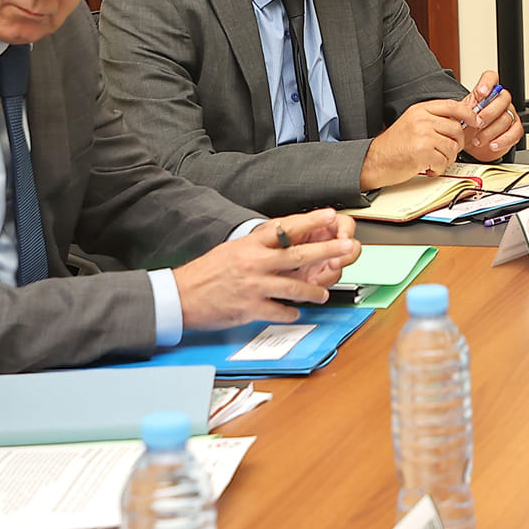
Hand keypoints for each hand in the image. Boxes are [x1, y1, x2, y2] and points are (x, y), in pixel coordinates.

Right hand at [173, 211, 359, 330]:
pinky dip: (290, 313)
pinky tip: (296, 313)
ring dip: (313, 291)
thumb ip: (258, 246)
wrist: (180, 295)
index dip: (310, 221)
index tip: (331, 215)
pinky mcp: (249, 308)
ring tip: (323, 293)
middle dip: (327, 251)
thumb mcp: (232, 249)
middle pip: (298, 255)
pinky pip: (279, 311)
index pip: (285, 228)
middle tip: (348, 247)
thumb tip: (282, 240)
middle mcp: (254, 263)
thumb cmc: (206, 272)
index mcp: (249, 244)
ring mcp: (253, 286)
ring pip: (293, 287)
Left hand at [273, 209, 357, 288]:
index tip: (343, 237)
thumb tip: (323, 218)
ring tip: (312, 279)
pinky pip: (325, 284)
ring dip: (328, 276)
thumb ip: (301, 222)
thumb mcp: (284, 226)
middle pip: (350, 249)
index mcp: (323, 226)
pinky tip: (307, 285)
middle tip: (334, 264)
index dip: (346, 231)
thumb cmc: (274, 239)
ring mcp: (324, 262)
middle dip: (345, 257)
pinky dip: (318, 286)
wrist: (261, 260)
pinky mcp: (318, 279)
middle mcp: (327, 244)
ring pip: (338, 270)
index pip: (345, 224)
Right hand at [360, 99, 472, 188]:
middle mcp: (422, 120)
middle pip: (456, 129)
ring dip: (446, 159)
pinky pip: (444, 162)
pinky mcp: (422, 152)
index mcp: (420, 110)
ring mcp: (422, 135)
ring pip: (452, 147)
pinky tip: (427, 168)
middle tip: (445, 152)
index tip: (475, 122)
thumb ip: (432, 119)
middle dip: (456, 144)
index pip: (452, 106)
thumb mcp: (412, 123)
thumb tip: (458, 122)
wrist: (374, 161)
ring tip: (433, 161)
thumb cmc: (393, 146)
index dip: (468, 114)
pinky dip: (438, 169)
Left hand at [459, 71, 523, 160]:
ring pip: (507, 117)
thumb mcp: (459, 117)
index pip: (491, 78)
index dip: (488, 83)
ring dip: (490, 131)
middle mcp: (499, 101)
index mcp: (485, 94)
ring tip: (478, 140)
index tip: (481, 93)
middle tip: (477, 123)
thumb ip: (462, 110)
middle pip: (503, 98)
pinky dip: (503, 140)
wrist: (471, 145)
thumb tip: (462, 109)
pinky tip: (492, 144)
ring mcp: (509, 114)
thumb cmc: (466, 127)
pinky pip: (515, 132)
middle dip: (489, 113)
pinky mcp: (514, 130)